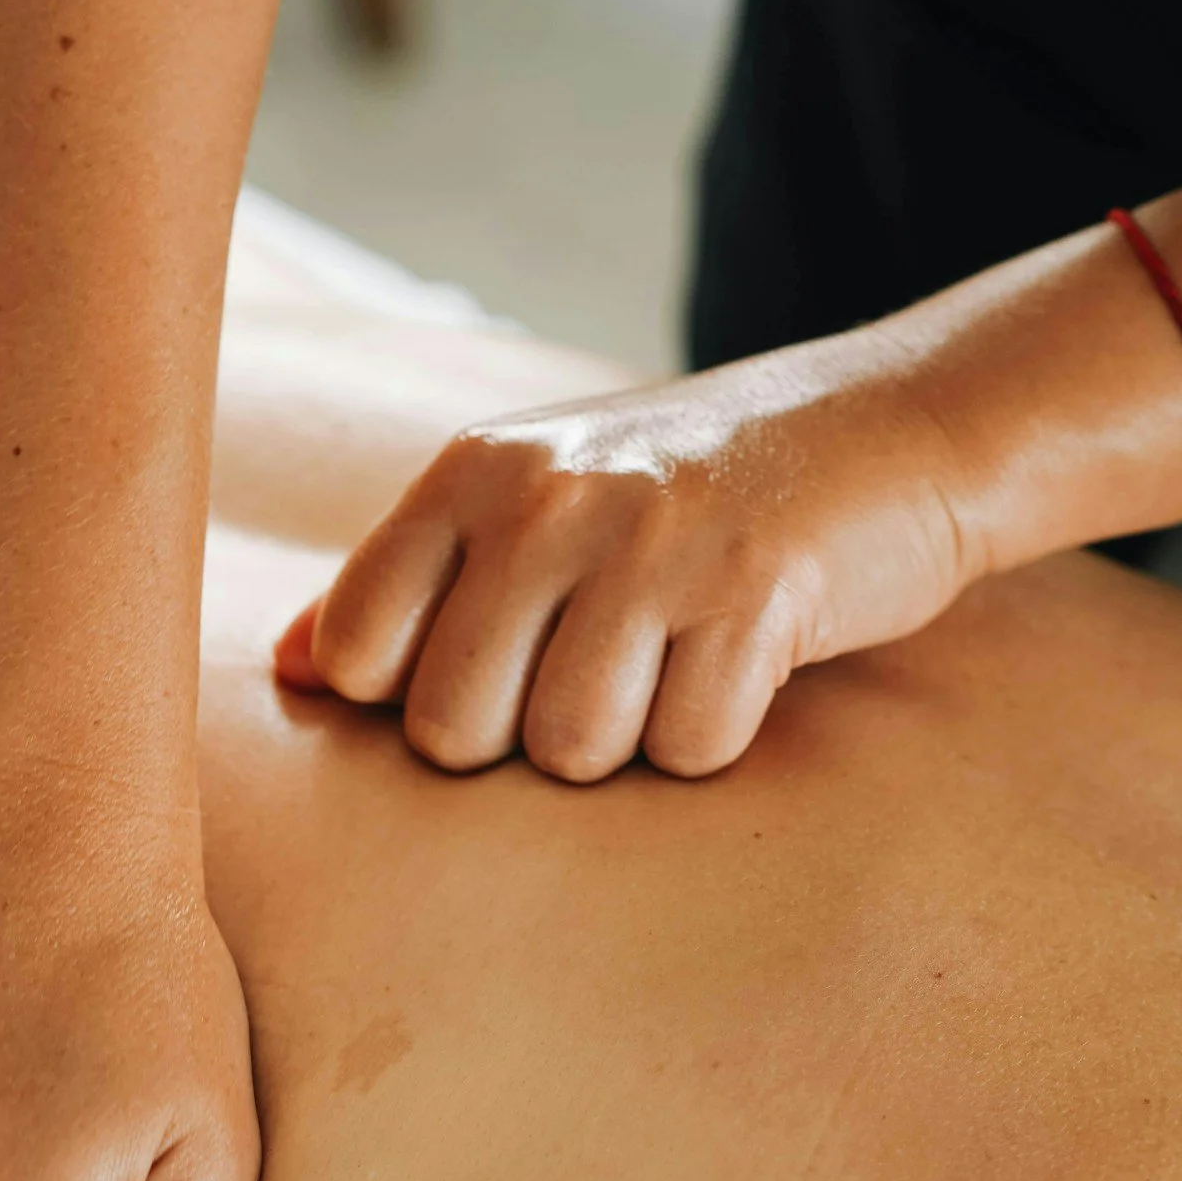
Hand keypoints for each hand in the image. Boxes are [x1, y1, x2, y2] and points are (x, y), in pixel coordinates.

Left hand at [275, 324, 985, 781]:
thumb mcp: (530, 500)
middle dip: (522, 741)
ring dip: (626, 745)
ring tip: (670, 666)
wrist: (892, 428)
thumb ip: (404, 582)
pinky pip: (688, 751)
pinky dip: (716, 738)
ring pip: (569, 753)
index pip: (358, 653)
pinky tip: (740, 665)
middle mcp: (546, 499)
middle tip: (598, 675)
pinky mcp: (756, 592)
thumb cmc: (682, 490)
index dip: (414, 699)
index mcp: (471, 474)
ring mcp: (652, 542)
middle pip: (454, 731)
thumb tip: (289, 671)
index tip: (491, 671)